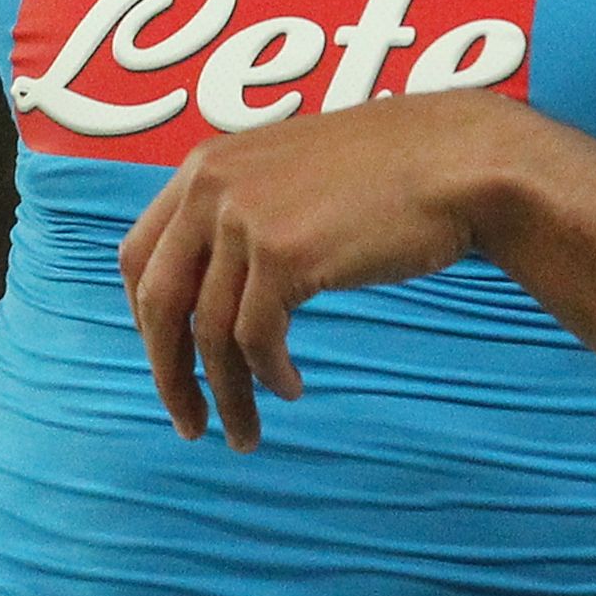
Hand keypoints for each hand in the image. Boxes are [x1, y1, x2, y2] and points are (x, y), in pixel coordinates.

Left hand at [118, 91, 521, 448]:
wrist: (456, 161)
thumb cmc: (387, 175)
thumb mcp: (289, 176)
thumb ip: (242, 213)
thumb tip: (211, 287)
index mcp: (204, 167)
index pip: (139, 256)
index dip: (145, 319)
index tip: (167, 362)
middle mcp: (209, 188)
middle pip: (157, 300)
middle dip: (167, 372)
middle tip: (189, 423)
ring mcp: (243, 220)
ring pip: (207, 332)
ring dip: (224, 394)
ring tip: (243, 433)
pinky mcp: (284, 256)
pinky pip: (255, 339)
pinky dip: (267, 375)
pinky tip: (289, 388)